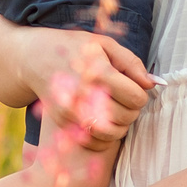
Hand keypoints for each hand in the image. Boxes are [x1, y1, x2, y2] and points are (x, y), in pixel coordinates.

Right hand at [11, 27, 152, 144]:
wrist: (35, 57)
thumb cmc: (75, 48)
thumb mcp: (105, 45)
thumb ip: (131, 63)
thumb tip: (152, 84)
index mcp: (97, 72)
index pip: (136, 98)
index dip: (140, 94)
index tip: (133, 87)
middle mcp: (83, 94)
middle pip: (126, 117)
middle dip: (131, 109)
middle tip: (123, 98)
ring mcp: (71, 112)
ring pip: (112, 133)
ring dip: (120, 125)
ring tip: (115, 110)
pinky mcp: (62, 123)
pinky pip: (94, 142)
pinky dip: (103, 136)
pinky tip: (101, 121)